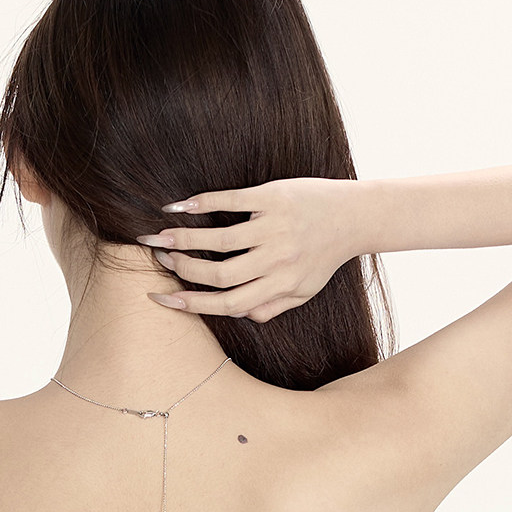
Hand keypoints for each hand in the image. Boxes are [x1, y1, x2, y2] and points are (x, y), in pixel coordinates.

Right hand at [140, 177, 361, 322]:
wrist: (353, 216)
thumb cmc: (323, 256)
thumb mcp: (303, 290)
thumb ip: (271, 307)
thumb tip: (237, 315)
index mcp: (280, 286)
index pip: (229, 303)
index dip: (192, 304)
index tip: (163, 299)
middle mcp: (276, 259)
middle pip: (219, 273)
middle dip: (183, 270)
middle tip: (161, 261)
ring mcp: (274, 227)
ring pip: (219, 239)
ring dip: (184, 239)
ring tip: (159, 237)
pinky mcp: (272, 197)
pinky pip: (231, 200)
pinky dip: (202, 203)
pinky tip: (180, 208)